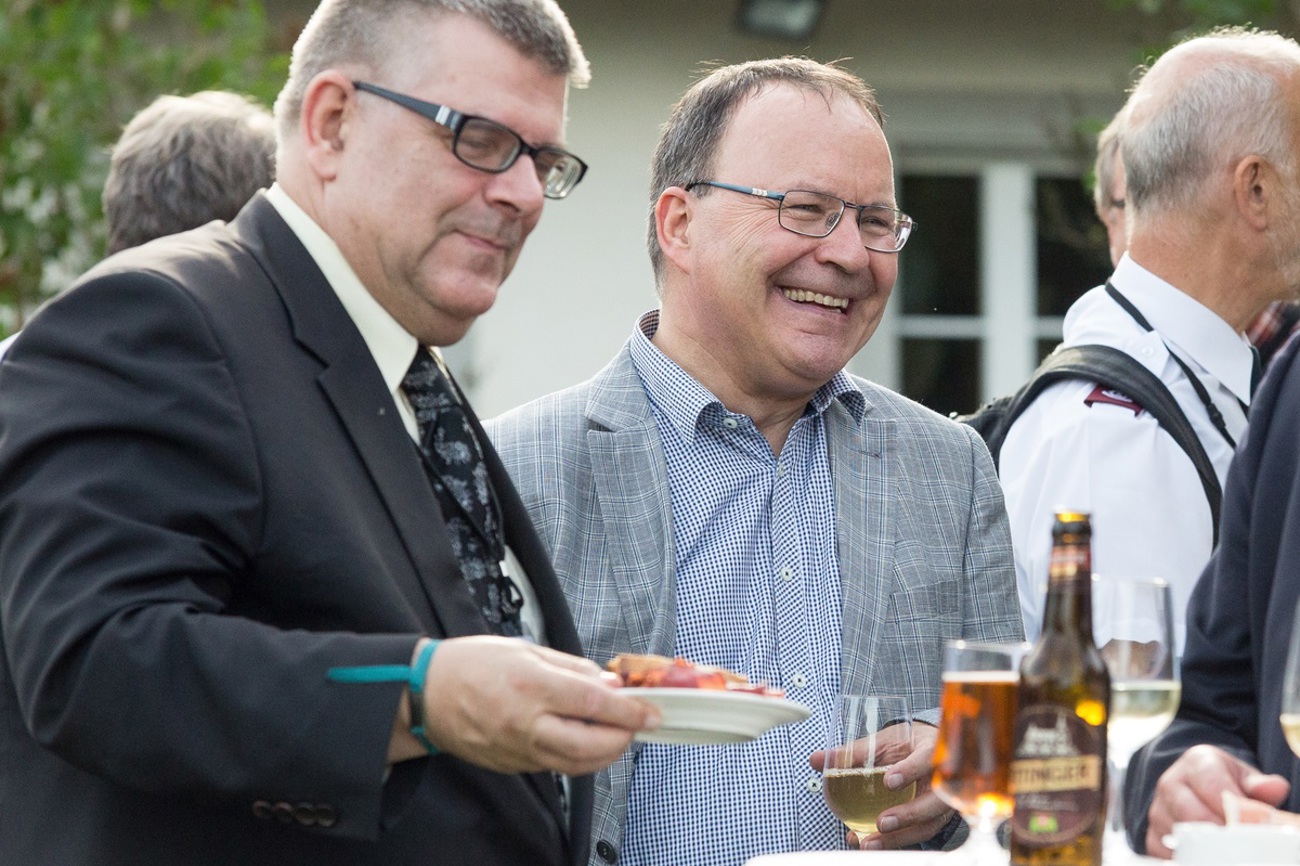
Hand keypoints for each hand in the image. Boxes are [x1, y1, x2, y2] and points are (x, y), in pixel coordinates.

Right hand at [408, 636, 660, 775]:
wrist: (426, 694)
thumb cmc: (473, 663)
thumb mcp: (526, 649)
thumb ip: (572, 668)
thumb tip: (609, 682)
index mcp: (532, 685)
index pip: (595, 703)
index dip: (630, 710)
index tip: (652, 711)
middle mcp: (527, 723)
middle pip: (591, 744)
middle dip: (623, 737)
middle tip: (638, 725)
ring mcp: (519, 750)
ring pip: (577, 764)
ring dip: (605, 753)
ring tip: (616, 734)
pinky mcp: (512, 766)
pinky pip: (555, 766)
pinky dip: (579, 757)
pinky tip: (585, 739)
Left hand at [811, 722, 953, 848]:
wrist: (929, 751)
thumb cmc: (907, 744)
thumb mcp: (884, 741)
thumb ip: (854, 752)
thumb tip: (817, 760)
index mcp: (932, 750)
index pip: (927, 758)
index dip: (911, 770)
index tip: (889, 781)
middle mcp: (943, 779)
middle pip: (935, 801)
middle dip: (909, 815)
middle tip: (881, 822)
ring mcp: (943, 802)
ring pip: (928, 824)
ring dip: (899, 837)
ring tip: (869, 842)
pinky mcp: (935, 819)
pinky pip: (918, 834)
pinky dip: (894, 842)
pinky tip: (869, 843)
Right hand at [1145, 745, 1289, 857]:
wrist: (1194, 787)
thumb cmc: (1224, 783)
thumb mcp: (1244, 777)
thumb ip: (1260, 784)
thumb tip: (1275, 788)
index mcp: (1196, 763)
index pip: (1212, 787)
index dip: (1234, 810)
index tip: (1251, 825)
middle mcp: (1170, 784)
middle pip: (1193, 815)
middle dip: (1221, 834)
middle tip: (1242, 845)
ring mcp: (1158, 811)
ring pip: (1180, 837)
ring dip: (1205, 848)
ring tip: (1228, 851)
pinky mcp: (1152, 834)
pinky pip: (1167, 853)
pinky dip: (1189, 858)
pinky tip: (1207, 855)